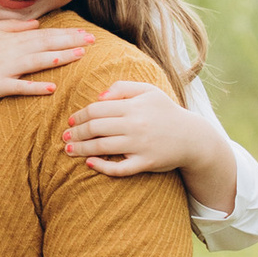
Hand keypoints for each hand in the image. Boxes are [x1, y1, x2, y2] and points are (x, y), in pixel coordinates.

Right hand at [0, 22, 93, 104]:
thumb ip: (11, 27)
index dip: (66, 34)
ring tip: (80, 55)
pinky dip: (34, 87)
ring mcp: (3, 69)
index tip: (86, 33)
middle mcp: (9, 51)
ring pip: (36, 62)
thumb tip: (35, 24)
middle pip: (45, 45)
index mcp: (9, 38)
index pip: (44, 34)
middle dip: (70, 42)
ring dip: (59, 58)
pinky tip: (51, 88)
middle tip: (94, 41)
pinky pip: (17, 87)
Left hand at [63, 80, 231, 193]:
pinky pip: (120, 168)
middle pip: (96, 128)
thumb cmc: (166, 112)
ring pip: (102, 147)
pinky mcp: (145, 163)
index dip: (80, 115)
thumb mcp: (148, 91)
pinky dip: (103, 167)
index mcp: (133, 107)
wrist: (193, 138)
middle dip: (76, 133)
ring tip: (69, 150)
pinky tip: (90, 163)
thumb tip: (99, 96)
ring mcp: (140, 146)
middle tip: (64, 136)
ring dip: (82, 149)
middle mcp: (135, 125)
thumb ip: (123, 88)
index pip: (97, 109)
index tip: (71, 121)